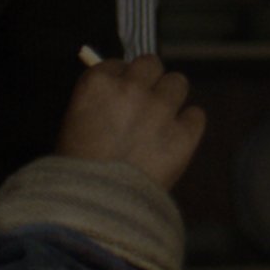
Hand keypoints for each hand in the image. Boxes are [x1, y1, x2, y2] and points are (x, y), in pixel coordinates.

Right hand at [57, 52, 205, 187]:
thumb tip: (116, 95)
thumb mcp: (73, 125)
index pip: (118, 64)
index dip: (121, 80)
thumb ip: (98, 103)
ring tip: (162, 121)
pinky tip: (176, 140)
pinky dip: (188, 126)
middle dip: (149, 81)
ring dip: (171, 98)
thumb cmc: (75, 170)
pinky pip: (196, 115)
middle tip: (144, 104)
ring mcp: (161, 109)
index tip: (120, 96)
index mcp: (98, 83)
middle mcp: (132, 88)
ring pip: (178, 83)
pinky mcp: (185, 133)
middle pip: (152, 64)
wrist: (97, 205)